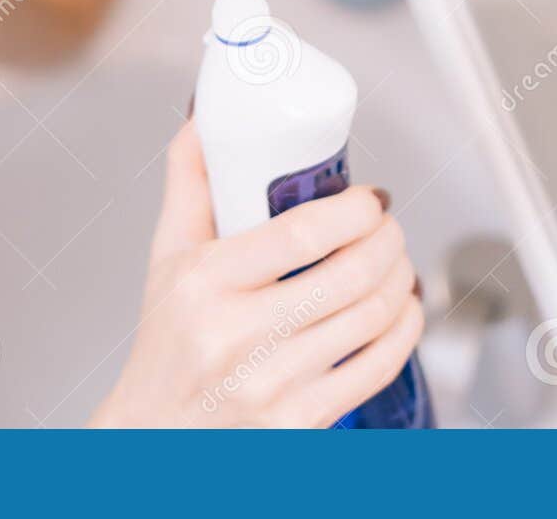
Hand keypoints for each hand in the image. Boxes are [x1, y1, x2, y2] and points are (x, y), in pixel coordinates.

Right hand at [91, 124, 422, 427]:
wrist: (152, 438)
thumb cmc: (166, 345)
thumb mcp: (166, 258)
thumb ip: (189, 184)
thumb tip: (204, 117)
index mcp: (204, 282)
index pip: (303, 233)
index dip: (356, 209)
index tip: (370, 198)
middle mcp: (235, 335)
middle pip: (351, 274)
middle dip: (389, 240)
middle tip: (389, 227)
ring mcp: (270, 385)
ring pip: (372, 317)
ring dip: (401, 279)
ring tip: (396, 261)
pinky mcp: (298, 424)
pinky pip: (377, 368)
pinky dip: (405, 330)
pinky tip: (403, 309)